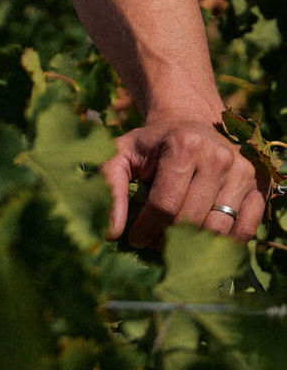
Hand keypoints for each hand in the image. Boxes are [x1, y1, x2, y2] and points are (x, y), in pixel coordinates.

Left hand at [103, 117, 266, 245]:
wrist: (191, 125)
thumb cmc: (153, 145)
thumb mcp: (122, 153)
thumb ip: (110, 184)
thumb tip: (110, 231)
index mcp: (184, 144)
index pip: (165, 204)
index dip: (147, 229)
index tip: (135, 238)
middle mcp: (218, 156)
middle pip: (191, 220)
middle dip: (168, 238)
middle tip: (156, 241)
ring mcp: (242, 171)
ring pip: (218, 230)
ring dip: (195, 244)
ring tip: (177, 240)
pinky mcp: (259, 186)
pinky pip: (245, 230)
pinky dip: (225, 244)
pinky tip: (205, 239)